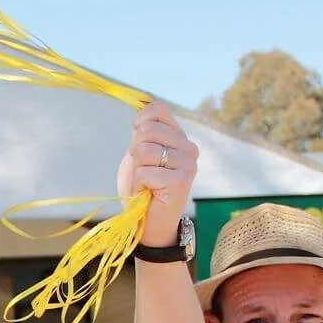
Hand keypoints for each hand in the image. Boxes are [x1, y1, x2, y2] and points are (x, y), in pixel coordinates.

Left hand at [117, 101, 198, 246]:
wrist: (147, 222)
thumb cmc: (142, 187)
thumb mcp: (139, 152)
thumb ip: (143, 130)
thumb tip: (141, 100)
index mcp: (179, 136)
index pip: (156, 110)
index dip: (139, 124)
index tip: (138, 146)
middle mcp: (188, 147)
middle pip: (145, 130)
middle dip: (133, 153)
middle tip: (142, 171)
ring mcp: (188, 163)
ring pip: (143, 150)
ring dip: (136, 171)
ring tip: (145, 183)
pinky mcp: (181, 180)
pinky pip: (145, 172)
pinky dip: (137, 184)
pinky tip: (146, 193)